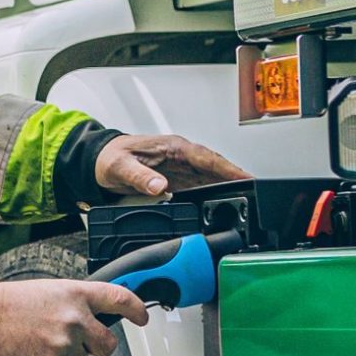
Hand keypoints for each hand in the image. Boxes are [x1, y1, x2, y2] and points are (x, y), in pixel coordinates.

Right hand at [0, 278, 148, 355]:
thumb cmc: (11, 304)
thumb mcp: (49, 291)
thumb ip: (76, 303)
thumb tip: (94, 316)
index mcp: (76, 294)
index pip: (119, 299)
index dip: (136, 309)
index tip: (142, 317)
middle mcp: (75, 318)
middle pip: (108, 344)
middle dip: (99, 347)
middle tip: (81, 343)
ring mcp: (64, 343)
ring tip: (40, 341)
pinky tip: (32, 350)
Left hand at [95, 133, 248, 197]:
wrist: (99, 160)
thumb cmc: (110, 157)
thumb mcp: (120, 167)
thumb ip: (140, 176)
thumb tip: (160, 186)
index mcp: (173, 147)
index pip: (207, 158)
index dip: (228, 169)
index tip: (245, 178)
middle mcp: (181, 156)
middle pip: (215, 169)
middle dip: (235, 181)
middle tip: (255, 196)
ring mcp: (181, 168)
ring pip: (210, 179)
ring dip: (226, 190)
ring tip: (243, 205)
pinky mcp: (177, 180)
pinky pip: (200, 187)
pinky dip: (211, 196)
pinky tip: (219, 208)